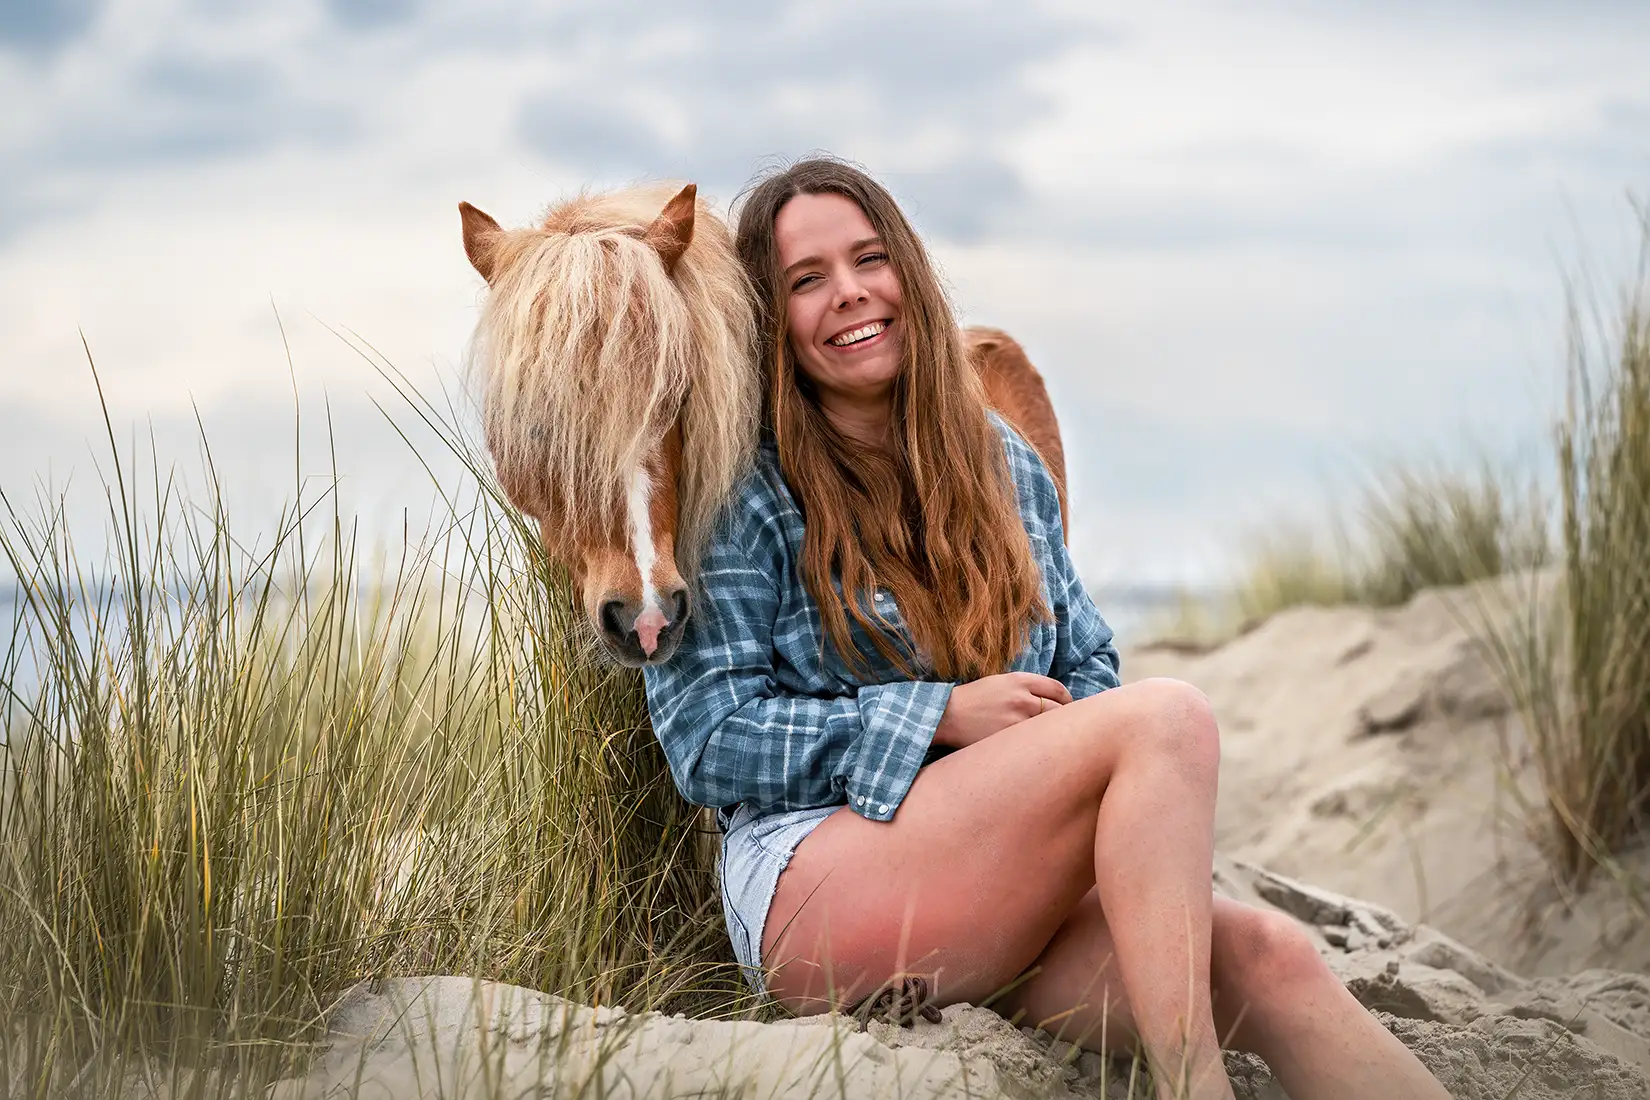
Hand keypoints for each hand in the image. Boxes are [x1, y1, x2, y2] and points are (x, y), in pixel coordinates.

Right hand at [933, 672, 1072, 748]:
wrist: (946, 714)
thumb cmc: (973, 699)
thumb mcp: (1000, 682)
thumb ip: (1025, 687)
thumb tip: (1050, 700)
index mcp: (1020, 680)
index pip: (1058, 689)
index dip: (1068, 700)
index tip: (1069, 709)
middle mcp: (1022, 698)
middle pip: (1059, 710)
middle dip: (1066, 720)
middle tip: (1067, 729)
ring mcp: (1017, 720)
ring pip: (1049, 728)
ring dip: (1054, 735)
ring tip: (1056, 742)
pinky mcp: (1010, 738)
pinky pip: (1034, 742)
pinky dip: (1039, 745)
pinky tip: (1039, 749)